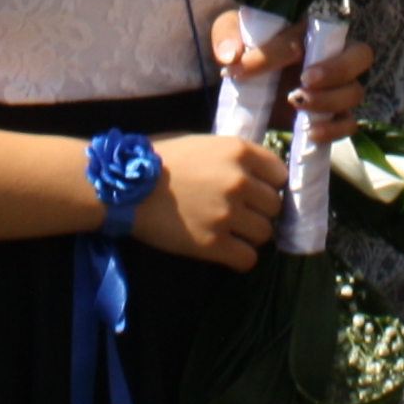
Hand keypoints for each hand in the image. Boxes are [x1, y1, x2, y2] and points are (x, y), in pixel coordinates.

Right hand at [135, 130, 283, 269]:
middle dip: (259, 211)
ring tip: (229, 232)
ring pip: (264, 233)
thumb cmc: (159, 160)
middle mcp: (239, 181)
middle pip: (274, 207)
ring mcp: (227, 213)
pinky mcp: (213, 244)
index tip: (255, 192)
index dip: (268, 185)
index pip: (280, 175)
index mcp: (238, 151)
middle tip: (239, 214)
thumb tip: (258, 176)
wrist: (124, 185)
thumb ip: (234, 158)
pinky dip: (240, 257)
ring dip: (250, 235)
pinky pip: (247, 259)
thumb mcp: (203, 144)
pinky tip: (225, 250)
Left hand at [209, 9, 381, 143]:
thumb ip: (227, 35)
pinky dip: (334, 130)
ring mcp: (337, 87)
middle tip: (306, 79)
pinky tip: (310, 133)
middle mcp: (332, 55)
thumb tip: (231, 55)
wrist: (248, 82)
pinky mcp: (332, 115)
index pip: (302, 35)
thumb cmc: (246, 47)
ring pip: (355, 92)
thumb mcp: (231, 33)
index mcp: (309, 28)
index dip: (272, 53)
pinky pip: (348, 124)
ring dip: (329, 100)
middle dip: (337, 69)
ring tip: (296, 103)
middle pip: (361, 55)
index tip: (241, 69)